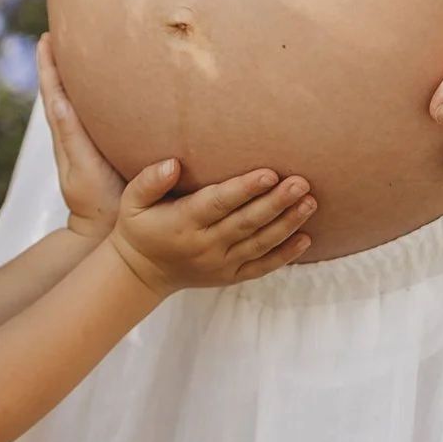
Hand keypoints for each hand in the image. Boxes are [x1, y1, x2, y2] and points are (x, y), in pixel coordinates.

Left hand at [37, 37, 124, 242]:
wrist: (106, 233)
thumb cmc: (99, 203)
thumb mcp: (83, 169)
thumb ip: (71, 136)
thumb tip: (56, 100)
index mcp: (66, 137)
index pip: (52, 93)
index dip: (48, 66)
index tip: (45, 37)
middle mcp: (70, 137)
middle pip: (58, 93)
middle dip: (56, 64)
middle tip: (56, 34)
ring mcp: (82, 146)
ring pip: (70, 104)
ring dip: (68, 79)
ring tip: (72, 53)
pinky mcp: (96, 153)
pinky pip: (87, 118)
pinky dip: (84, 99)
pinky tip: (96, 92)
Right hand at [108, 159, 315, 296]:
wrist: (141, 272)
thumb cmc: (140, 227)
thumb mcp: (132, 201)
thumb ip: (150, 181)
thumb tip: (172, 164)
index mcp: (183, 223)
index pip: (219, 204)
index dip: (245, 189)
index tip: (270, 174)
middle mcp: (205, 245)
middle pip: (246, 222)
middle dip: (276, 203)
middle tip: (301, 183)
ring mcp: (220, 263)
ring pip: (259, 243)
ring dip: (287, 224)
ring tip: (310, 202)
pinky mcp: (230, 276)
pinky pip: (261, 267)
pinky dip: (285, 255)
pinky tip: (306, 238)